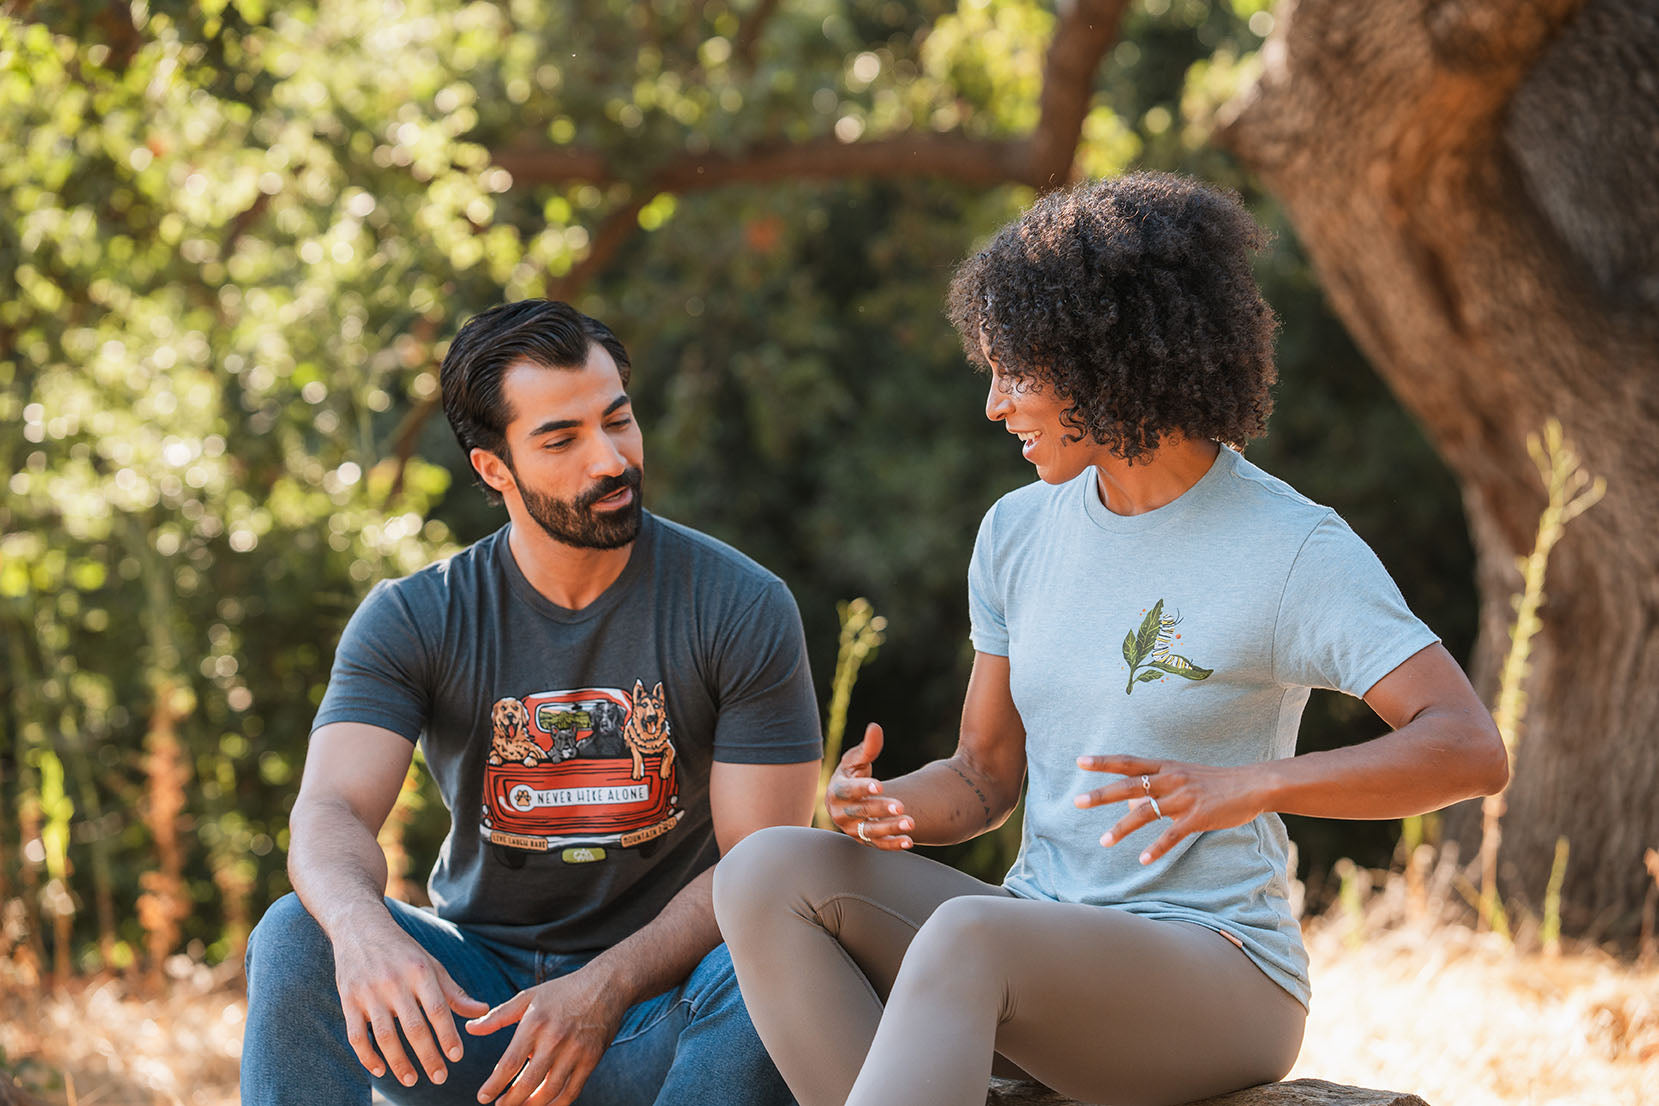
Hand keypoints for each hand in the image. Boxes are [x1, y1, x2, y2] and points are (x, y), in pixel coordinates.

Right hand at [331, 912, 489, 1087]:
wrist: (360, 927)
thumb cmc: (403, 950)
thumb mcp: (431, 964)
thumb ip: (454, 991)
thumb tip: (482, 1011)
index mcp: (420, 970)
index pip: (437, 1009)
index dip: (448, 1035)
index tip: (457, 1057)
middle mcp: (394, 981)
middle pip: (413, 1027)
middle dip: (428, 1056)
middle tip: (440, 1078)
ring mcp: (369, 991)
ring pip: (384, 1035)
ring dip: (398, 1062)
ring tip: (411, 1080)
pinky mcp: (348, 999)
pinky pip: (356, 1035)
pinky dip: (367, 1056)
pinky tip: (380, 1070)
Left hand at [466, 963, 627, 1105]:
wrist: (606, 985)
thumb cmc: (563, 991)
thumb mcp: (528, 997)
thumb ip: (497, 1016)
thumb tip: (469, 1029)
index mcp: (535, 1023)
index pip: (509, 1063)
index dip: (493, 1085)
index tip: (483, 1097)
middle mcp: (555, 1039)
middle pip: (528, 1083)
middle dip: (510, 1101)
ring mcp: (575, 1051)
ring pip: (549, 1092)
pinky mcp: (591, 1060)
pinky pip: (572, 1092)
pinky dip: (556, 1105)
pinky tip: (544, 1105)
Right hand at [825, 723, 913, 848]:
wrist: (850, 799)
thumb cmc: (853, 775)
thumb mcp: (856, 760)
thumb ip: (867, 747)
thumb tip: (875, 727)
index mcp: (836, 791)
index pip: (847, 791)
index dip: (862, 788)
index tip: (880, 785)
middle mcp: (841, 813)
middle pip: (860, 812)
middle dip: (880, 809)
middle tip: (901, 806)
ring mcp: (852, 829)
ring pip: (870, 832)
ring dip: (890, 828)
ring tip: (911, 823)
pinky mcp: (864, 840)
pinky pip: (878, 845)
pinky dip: (893, 845)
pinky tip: (909, 840)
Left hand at [1073, 755, 1269, 864]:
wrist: (1252, 784)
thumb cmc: (1214, 781)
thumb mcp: (1183, 776)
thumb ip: (1156, 787)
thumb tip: (1130, 804)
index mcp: (1165, 766)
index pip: (1128, 762)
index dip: (1103, 761)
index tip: (1079, 761)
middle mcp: (1170, 779)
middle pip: (1129, 786)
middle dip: (1101, 795)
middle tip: (1077, 802)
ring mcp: (1183, 798)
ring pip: (1145, 813)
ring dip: (1122, 828)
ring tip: (1103, 841)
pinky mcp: (1197, 817)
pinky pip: (1171, 835)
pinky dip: (1156, 848)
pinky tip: (1142, 860)